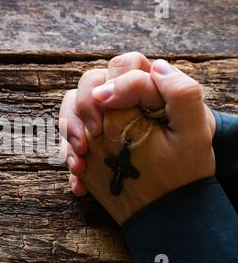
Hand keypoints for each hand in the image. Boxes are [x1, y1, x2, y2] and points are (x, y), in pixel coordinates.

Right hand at [71, 59, 215, 224]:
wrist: (171, 196)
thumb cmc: (188, 162)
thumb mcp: (193, 130)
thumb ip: (181, 93)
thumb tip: (155, 66)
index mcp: (147, 87)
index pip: (122, 67)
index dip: (110, 87)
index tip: (106, 120)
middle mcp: (120, 99)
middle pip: (89, 84)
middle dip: (81, 111)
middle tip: (89, 141)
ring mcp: (102, 120)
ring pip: (72, 109)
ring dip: (70, 136)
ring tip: (80, 166)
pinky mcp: (91, 142)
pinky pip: (69, 141)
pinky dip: (71, 160)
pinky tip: (81, 184)